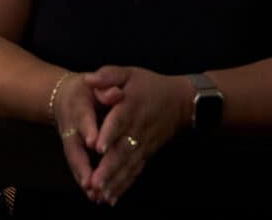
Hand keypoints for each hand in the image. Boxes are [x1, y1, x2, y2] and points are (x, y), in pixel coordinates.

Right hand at [50, 74, 101, 198]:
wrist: (62, 95)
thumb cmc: (85, 89)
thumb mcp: (94, 82)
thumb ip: (105, 86)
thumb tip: (116, 93)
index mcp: (79, 107)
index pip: (83, 119)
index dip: (88, 130)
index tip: (94, 143)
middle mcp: (72, 127)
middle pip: (74, 147)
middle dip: (82, 165)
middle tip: (90, 182)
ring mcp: (71, 140)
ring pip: (75, 161)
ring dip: (83, 178)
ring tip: (94, 195)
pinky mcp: (74, 150)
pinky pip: (78, 168)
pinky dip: (85, 182)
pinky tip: (95, 196)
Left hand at [80, 66, 191, 205]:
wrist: (182, 102)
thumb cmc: (150, 85)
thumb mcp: (129, 72)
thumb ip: (109, 75)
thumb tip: (89, 79)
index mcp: (130, 107)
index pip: (119, 121)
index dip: (109, 133)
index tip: (98, 147)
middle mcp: (137, 129)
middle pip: (122, 150)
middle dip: (108, 168)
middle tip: (94, 182)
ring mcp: (143, 144)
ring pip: (129, 165)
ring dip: (114, 181)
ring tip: (100, 195)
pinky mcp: (146, 154)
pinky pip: (135, 172)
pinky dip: (124, 185)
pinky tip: (112, 198)